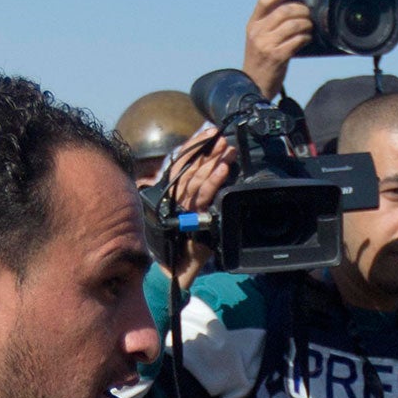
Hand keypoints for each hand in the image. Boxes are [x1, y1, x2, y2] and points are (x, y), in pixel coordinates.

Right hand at [161, 127, 237, 286]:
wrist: (175, 267)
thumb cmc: (181, 240)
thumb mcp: (186, 212)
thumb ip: (190, 192)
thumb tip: (207, 169)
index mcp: (170, 191)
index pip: (180, 161)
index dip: (194, 145)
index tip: (207, 131)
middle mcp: (174, 196)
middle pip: (190, 166)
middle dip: (207, 150)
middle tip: (221, 136)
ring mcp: (183, 206)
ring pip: (198, 178)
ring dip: (214, 161)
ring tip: (227, 149)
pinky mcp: (193, 218)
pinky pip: (204, 196)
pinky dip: (214, 181)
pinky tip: (224, 170)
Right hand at [244, 0, 314, 98]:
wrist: (253, 85)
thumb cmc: (260, 61)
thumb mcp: (259, 39)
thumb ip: (270, 25)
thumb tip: (293, 9)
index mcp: (252, 25)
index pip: (264, 1)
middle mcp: (257, 32)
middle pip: (283, 11)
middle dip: (300, 10)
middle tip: (308, 14)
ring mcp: (266, 44)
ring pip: (292, 25)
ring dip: (306, 24)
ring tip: (310, 26)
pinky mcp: (277, 57)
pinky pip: (296, 41)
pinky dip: (305, 37)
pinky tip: (307, 38)